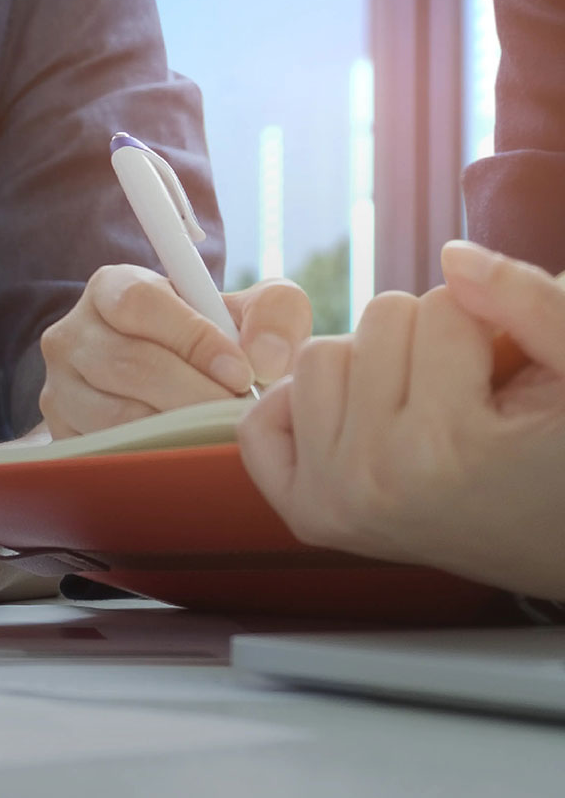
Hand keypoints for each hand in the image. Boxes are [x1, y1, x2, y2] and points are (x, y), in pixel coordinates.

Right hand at [40, 264, 310, 437]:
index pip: (139, 304)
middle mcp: (72, 334)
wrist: (177, 380)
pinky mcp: (60, 431)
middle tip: (236, 413)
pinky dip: (150, 454)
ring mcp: (59, 386)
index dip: (192, 339)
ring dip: (173, 428)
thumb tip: (265, 359)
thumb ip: (274, 314)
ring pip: (113, 414)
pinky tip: (186, 451)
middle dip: (191, 393)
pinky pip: (103, 449)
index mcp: (111, 288)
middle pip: (125, 364)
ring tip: (216, 432)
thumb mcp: (250, 310)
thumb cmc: (213, 339)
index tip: (240, 372)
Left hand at [237, 241, 564, 600]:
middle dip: (427, 340)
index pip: (443, 306)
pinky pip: (263, 417)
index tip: (505, 378)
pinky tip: (364, 426)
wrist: (552, 540)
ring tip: (421, 407)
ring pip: (318, 355)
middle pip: (375, 320)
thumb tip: (453, 257)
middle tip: (465, 394)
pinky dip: (305, 406)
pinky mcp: (303, 513)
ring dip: (369, 365)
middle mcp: (376, 477)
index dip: (484, 327)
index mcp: (448, 445)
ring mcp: (332, 500)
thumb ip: (534, 305)